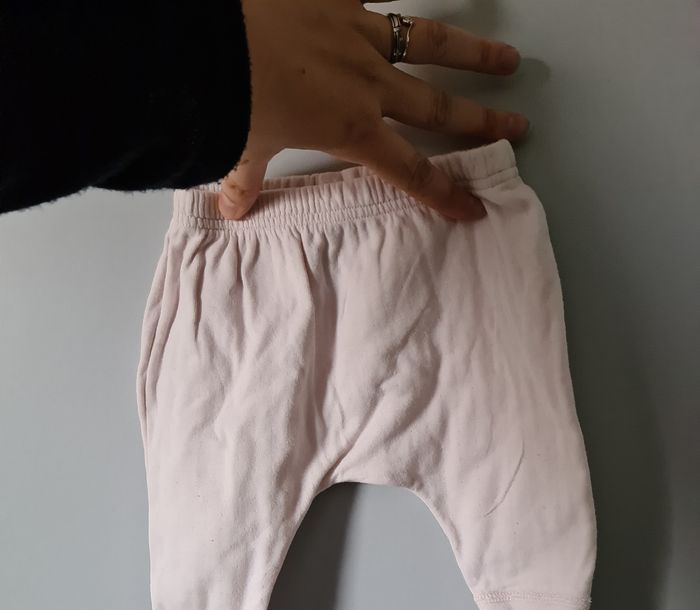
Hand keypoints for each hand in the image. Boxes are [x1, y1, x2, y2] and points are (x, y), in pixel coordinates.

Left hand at [219, 0, 528, 221]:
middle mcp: (366, 82)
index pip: (407, 170)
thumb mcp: (241, 147)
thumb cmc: (231, 99)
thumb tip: (232, 209)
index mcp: (348, 128)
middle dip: (479, 121)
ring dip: (471, 55)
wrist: (214, 38)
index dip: (442, 192)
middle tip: (514, 126)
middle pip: (436, 107)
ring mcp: (357, 30)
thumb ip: (244, 177)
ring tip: (506, 61)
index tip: (472, 207)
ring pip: (429, 44)